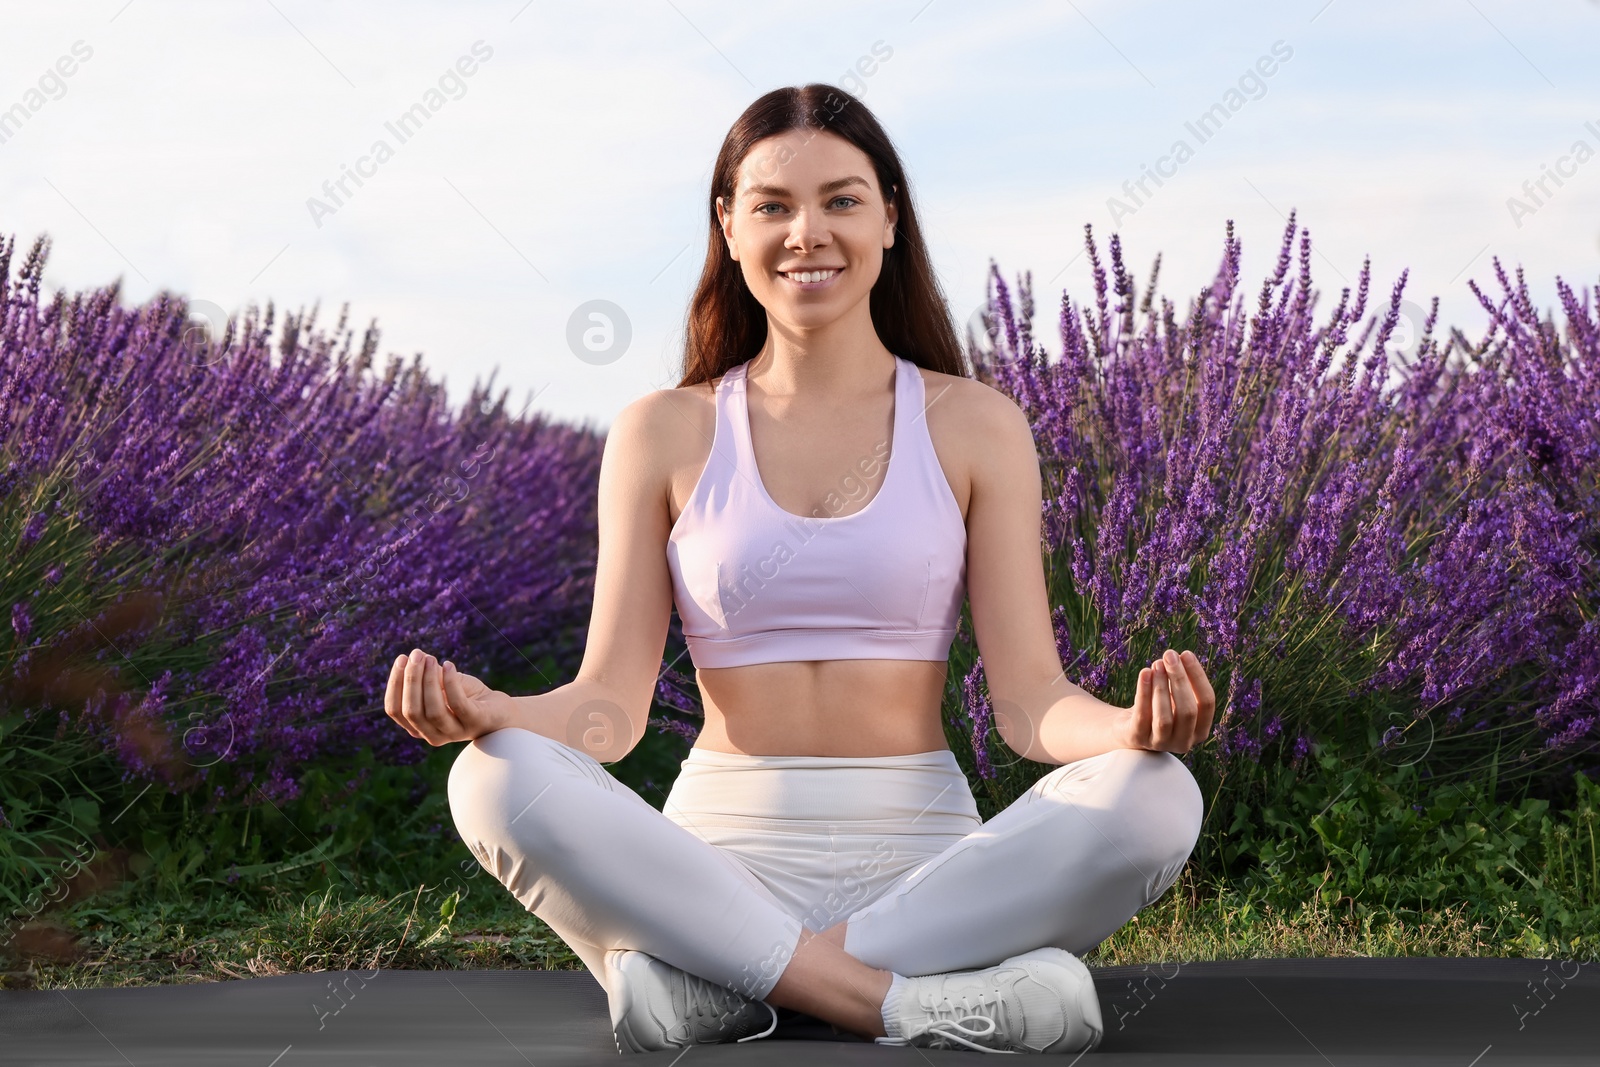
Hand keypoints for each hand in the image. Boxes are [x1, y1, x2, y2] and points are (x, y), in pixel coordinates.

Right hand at [385, 648, 511, 745]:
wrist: (501, 710)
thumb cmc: (467, 696)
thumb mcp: (442, 686)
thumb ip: (426, 678)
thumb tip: (412, 658)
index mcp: (418, 727)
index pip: (395, 710)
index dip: (394, 684)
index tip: (401, 659)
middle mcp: (433, 735)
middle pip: (411, 710)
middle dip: (411, 679)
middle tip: (416, 654)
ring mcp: (454, 732)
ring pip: (432, 710)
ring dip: (429, 680)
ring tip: (432, 659)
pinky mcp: (474, 723)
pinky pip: (458, 704)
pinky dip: (451, 683)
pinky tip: (449, 665)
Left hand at [1123, 648, 1215, 754]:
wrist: (1129, 728)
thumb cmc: (1159, 708)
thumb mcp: (1175, 698)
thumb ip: (1182, 682)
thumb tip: (1179, 658)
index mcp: (1200, 731)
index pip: (1207, 703)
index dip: (1198, 677)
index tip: (1187, 654)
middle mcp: (1184, 742)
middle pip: (1187, 711)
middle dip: (1179, 679)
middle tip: (1170, 655)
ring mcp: (1160, 744)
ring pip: (1164, 717)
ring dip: (1161, 686)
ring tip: (1157, 663)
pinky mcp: (1138, 739)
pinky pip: (1142, 715)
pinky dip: (1144, 692)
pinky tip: (1144, 673)